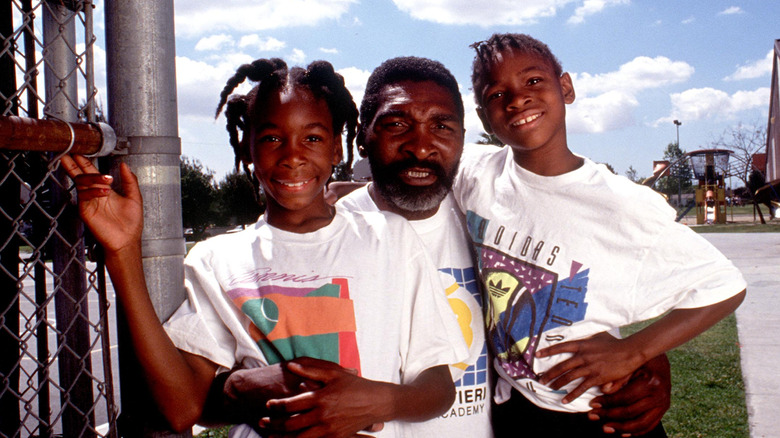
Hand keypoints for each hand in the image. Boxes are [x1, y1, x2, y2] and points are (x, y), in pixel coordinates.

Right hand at [60, 155, 142, 253]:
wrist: (127, 240)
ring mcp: (89, 201)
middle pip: (81, 175)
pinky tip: (104, 192)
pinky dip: (93, 191)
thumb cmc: (131, 222)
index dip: (85, 162)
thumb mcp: (135, 197)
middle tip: (73, 154)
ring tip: (107, 181)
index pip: (92, 172)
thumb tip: (125, 165)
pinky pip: (84, 195)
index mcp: (105, 189)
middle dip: (75, 164)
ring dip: (92, 178)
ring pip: (82, 183)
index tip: (79, 152)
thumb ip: (130, 180)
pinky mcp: (85, 210)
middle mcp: (95, 194)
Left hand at [260, 357, 387, 437]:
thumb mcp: (334, 373)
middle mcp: (323, 416)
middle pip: (291, 424)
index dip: (276, 406)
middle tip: (263, 422)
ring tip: (270, 437)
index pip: (291, 404)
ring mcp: (329, 430)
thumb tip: (290, 365)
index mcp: (320, 398)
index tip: (268, 405)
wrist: (377, 402)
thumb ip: (311, 370)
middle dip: (274, 424)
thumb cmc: (355, 385)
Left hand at [536, 332, 645, 403]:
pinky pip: (581, 387)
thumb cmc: (615, 344)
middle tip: (540, 378)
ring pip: (568, 377)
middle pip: (562, 365)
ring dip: (557, 383)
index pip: (561, 347)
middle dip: (549, 373)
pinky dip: (571, 394)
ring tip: (549, 387)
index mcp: (582, 345)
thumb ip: (590, 343)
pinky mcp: (596, 377)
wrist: (629, 352)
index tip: (537, 354)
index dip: (548, 351)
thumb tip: (583, 348)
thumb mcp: (599, 337)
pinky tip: (564, 400)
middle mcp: (583, 356)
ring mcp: (589, 367)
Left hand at [588, 354, 670, 436]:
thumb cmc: (641, 359)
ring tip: (605, 427)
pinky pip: (650, 425)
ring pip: (642, 424)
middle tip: (593, 416)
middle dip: (609, 416)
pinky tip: (622, 433)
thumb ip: (617, 377)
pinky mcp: (664, 409)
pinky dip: (636, 431)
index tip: (592, 404)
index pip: (625, 398)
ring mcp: (664, 404)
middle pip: (631, 412)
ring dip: (622, 428)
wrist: (660, 359)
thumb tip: (604, 390)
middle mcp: (660, 395)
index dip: (607, 402)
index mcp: (651, 382)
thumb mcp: (629, 363)